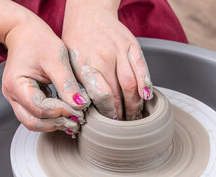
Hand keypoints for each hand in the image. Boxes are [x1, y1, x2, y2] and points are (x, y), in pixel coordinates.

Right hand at [3, 18, 89, 134]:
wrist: (24, 33)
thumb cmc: (39, 42)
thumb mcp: (57, 59)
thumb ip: (67, 84)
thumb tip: (80, 105)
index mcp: (16, 85)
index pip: (39, 108)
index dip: (60, 112)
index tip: (79, 109)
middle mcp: (12, 96)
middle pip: (32, 122)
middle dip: (56, 123)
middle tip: (78, 120)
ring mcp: (17, 100)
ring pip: (33, 123)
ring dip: (54, 124)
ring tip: (74, 120)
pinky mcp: (25, 100)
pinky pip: (36, 116)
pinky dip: (52, 118)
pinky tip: (67, 115)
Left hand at [62, 0, 152, 119]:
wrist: (89, 12)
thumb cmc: (76, 41)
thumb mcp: (69, 63)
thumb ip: (77, 86)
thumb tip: (85, 111)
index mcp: (85, 65)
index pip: (101, 96)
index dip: (108, 112)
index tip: (111, 123)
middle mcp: (103, 57)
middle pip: (118, 93)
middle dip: (123, 113)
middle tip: (125, 124)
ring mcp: (119, 50)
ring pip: (132, 84)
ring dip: (135, 104)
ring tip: (136, 116)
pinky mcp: (131, 44)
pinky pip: (142, 68)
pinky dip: (146, 85)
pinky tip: (146, 97)